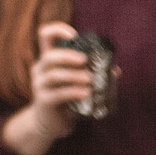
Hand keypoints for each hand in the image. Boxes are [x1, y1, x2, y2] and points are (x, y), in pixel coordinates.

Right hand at [5, 23, 89, 154]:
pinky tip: (86, 93)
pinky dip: (74, 92)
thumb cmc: (65, 100)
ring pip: (54, 74)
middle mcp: (40, 69)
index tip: (74, 35)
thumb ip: (91, 74)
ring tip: (90, 79)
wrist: (49, 124)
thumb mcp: (76, 84)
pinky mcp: (44, 101)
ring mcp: (39, 85)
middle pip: (49, 55)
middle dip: (68, 55)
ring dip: (74, 75)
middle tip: (85, 60)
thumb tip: (115, 70)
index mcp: (47, 60)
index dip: (58, 30)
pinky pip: (58, 94)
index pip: (44, 35)